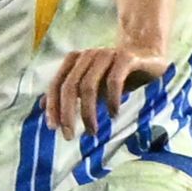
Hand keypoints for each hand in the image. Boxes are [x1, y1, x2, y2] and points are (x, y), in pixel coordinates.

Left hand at [45, 37, 166, 134]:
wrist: (150, 57)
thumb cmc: (117, 74)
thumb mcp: (91, 85)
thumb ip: (69, 93)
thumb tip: (41, 105)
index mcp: (74, 60)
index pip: (56, 85)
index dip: (52, 106)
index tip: (53, 128)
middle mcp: (87, 55)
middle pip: (70, 86)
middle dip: (67, 113)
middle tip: (69, 136)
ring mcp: (106, 54)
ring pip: (89, 86)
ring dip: (88, 112)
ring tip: (92, 131)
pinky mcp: (126, 57)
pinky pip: (114, 80)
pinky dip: (111, 100)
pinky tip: (113, 115)